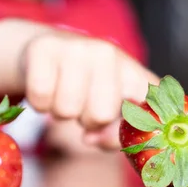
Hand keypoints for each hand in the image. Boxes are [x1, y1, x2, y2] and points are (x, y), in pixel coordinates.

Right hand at [20, 32, 159, 149]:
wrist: (44, 52)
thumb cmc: (80, 86)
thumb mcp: (104, 107)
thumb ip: (113, 132)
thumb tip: (94, 139)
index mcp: (131, 71)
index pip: (149, 105)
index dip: (133, 129)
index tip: (113, 136)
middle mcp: (108, 53)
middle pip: (101, 115)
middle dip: (86, 121)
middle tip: (81, 107)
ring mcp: (76, 47)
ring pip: (67, 109)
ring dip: (59, 112)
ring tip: (61, 96)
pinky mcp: (44, 48)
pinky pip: (41, 96)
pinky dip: (39, 102)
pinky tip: (45, 89)